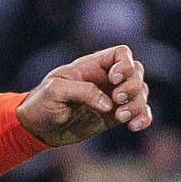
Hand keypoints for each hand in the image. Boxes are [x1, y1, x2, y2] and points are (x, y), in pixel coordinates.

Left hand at [18, 45, 152, 146]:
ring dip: (137, 104)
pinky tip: (135, 127)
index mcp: (92, 66)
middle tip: (117, 100)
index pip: (122, 54)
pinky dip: (143, 117)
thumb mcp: (55, 92)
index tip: (114, 79)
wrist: (37, 128)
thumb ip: (82, 92)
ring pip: (140, 93)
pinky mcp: (114, 116)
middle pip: (136, 73)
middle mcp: (106, 79)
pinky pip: (139, 113)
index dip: (125, 64)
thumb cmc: (42, 103)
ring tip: (120, 118)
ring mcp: (112, 97)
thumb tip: (109, 105)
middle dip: (133, 86)